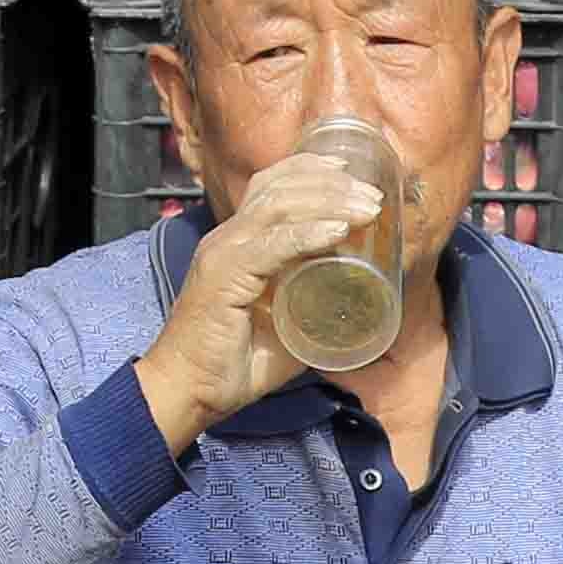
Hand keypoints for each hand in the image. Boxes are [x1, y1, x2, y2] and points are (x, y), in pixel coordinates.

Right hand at [134, 146, 395, 446]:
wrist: (188, 392)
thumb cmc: (233, 363)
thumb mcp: (285, 325)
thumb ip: (311, 305)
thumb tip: (354, 304)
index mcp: (237, 242)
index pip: (271, 186)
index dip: (312, 171)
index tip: (354, 174)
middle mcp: (227, 238)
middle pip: (280, 187)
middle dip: (333, 183)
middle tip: (374, 193)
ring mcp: (224, 253)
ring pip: (279, 207)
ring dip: (330, 202)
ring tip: (368, 208)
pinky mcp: (224, 276)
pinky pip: (272, 245)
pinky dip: (308, 234)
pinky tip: (339, 230)